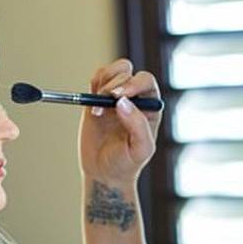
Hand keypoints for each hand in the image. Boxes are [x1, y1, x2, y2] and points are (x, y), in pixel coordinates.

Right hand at [80, 59, 162, 184]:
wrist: (103, 172)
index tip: (119, 96)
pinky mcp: (98, 97)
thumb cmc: (126, 163)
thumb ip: (137, 126)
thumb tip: (123, 102)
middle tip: (106, 100)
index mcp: (150, 107)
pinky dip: (93, 84)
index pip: (146, 82)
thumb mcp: (139, 150)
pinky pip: (97, 78)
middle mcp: (135, 98)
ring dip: (103, 83)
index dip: (133, 83)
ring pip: (113, 71)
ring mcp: (116, 96)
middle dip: (115, 84)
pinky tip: (92, 103)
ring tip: (97, 109)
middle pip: (127, 72)